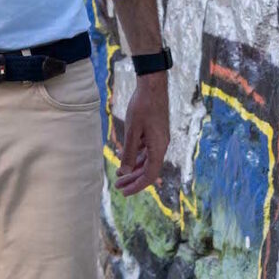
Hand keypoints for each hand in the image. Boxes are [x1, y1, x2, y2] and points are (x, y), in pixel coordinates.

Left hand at [115, 72, 171, 194]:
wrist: (152, 86)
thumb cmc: (143, 106)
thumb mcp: (132, 131)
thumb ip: (128, 152)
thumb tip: (124, 172)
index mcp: (158, 147)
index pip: (150, 174)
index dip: (137, 185)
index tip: (124, 192)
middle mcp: (161, 145)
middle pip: (148, 169)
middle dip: (133, 179)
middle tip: (117, 186)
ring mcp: (159, 139)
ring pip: (147, 160)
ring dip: (133, 168)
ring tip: (119, 175)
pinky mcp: (155, 132)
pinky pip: (146, 150)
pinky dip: (137, 157)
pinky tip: (126, 158)